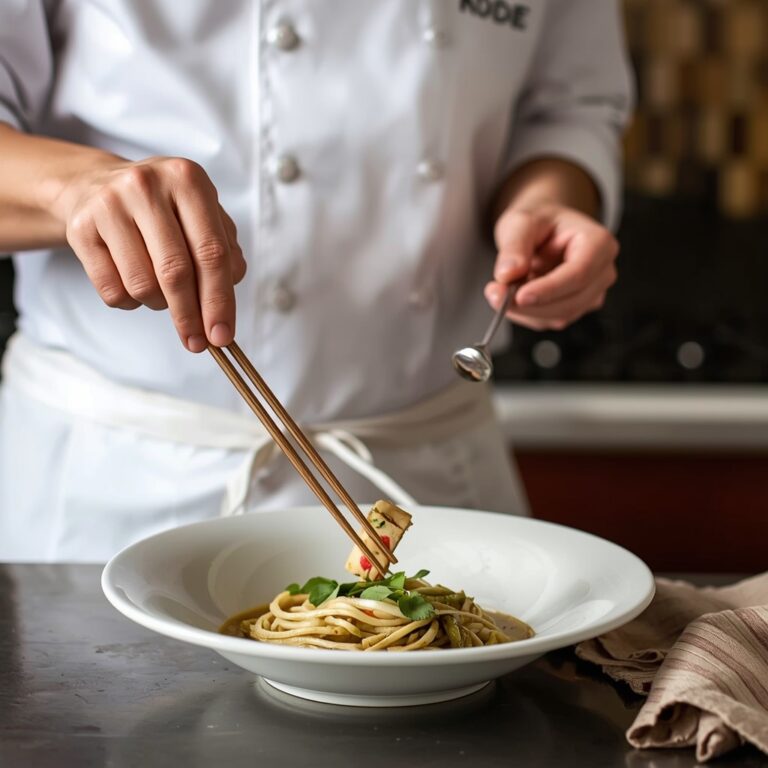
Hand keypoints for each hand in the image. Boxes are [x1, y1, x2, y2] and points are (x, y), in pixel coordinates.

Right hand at [55, 156, 246, 351]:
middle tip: (198, 342)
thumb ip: (225, 253)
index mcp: (188, 180)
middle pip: (176, 271)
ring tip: (163, 295)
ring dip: (159, 305)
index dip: (220, 300)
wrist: (96, 186)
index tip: (222, 335)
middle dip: (190, 316)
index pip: (212, 253)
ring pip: (143, 285)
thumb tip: (225, 301)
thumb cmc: (163, 209)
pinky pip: (112, 290)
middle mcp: (147, 185)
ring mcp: (109, 204)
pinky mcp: (80, 228)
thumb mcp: (202, 216)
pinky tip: (135, 286)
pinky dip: (131, 303)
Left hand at [485, 204, 617, 330]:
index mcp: (599, 243)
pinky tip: (512, 296)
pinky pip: (549, 320)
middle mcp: (602, 271)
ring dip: (524, 310)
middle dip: (529, 305)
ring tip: (499, 289)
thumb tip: (507, 274)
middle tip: (494, 294)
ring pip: (559, 316)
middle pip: (570, 301)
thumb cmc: (538, 222)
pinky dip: (525, 313)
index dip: (549, 289)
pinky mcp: (576, 308)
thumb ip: (514, 246)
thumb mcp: (521, 222)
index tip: (519, 296)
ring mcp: (592, 294)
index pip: (579, 274)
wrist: (543, 230)